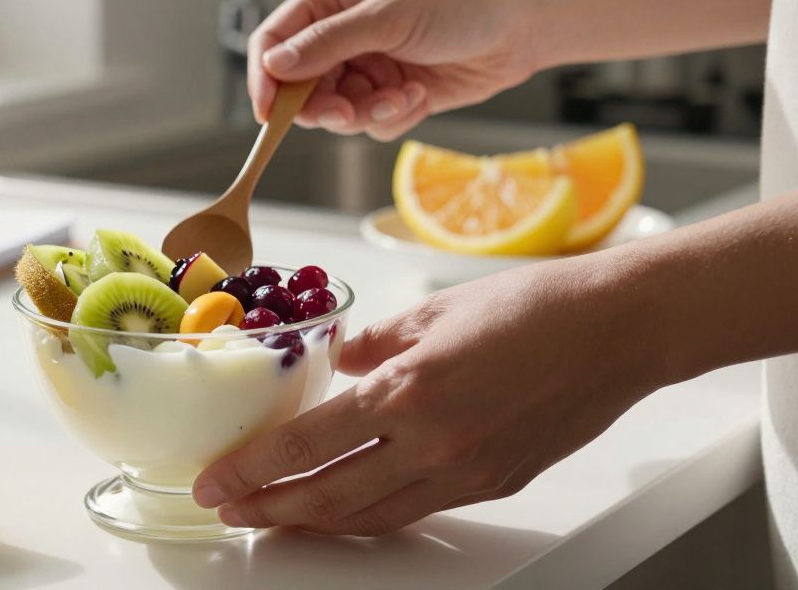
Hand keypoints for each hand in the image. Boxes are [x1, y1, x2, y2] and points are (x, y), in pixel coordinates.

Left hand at [192, 255, 666, 535]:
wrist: (613, 331)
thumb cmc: (530, 307)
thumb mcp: (430, 310)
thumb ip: (372, 343)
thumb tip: (336, 363)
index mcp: (408, 391)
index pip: (306, 446)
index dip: (252, 471)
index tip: (215, 481)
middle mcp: (433, 443)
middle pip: (329, 498)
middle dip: (269, 509)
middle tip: (229, 511)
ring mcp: (465, 473)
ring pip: (370, 516)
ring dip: (314, 522)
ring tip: (274, 518)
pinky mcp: (492, 485)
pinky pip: (416, 509)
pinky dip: (370, 513)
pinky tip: (346, 508)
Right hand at [248, 0, 542, 139]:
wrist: (522, 26)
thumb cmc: (462, 1)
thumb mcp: (388, 17)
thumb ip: (327, 43)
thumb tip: (274, 64)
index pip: (273, 42)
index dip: (265, 79)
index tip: (268, 113)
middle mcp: (341, 34)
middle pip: (300, 88)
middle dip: (325, 106)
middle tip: (346, 112)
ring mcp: (365, 66)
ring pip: (335, 112)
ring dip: (366, 113)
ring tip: (401, 96)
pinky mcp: (389, 94)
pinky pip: (369, 124)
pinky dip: (392, 116)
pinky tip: (419, 94)